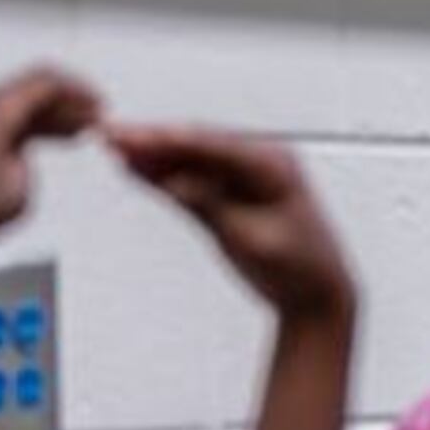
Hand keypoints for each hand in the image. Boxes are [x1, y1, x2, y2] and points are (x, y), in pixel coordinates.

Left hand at [0, 67, 100, 261]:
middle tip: (82, 122)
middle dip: (57, 109)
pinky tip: (13, 154)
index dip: (77, 93)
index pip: (45, 82)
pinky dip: (4, 133)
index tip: (95, 105)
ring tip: (54, 140)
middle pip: (21, 94)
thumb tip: (14, 161)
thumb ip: (26, 166)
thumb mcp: (17, 191)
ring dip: (30, 123)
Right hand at [105, 123, 356, 321]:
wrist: (318, 295)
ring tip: (112, 148)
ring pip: (191, 160)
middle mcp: (260, 162)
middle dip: (152, 139)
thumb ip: (214, 207)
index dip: (168, 138)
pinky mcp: (230, 196)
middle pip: (197, 145)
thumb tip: (175, 182)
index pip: (212, 144)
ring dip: (153, 154)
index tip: (136, 135)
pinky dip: (164, 174)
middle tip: (110, 135)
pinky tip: (136, 169)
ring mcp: (244, 178)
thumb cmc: (299, 268)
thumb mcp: (253, 240)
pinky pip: (193, 180)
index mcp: (275, 166)